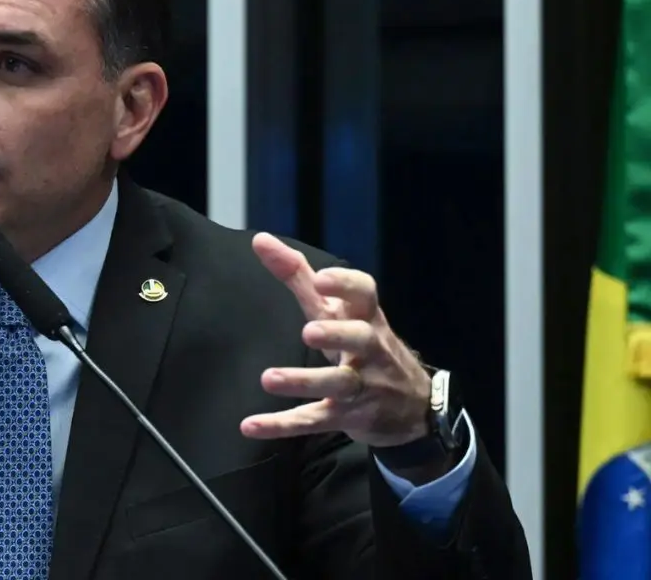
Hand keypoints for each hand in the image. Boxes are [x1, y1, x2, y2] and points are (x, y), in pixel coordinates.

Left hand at [240, 233, 431, 448]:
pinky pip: (315, 421)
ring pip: (337, 384)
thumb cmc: (363, 343)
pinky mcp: (347, 416)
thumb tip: (260, 239)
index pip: (365, 295)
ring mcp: (361, 386)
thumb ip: (298, 276)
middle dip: (336, 335)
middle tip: (308, 331)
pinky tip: (251, 425)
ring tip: (268, 378)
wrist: (414, 405)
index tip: (322, 279)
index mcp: (365, 318)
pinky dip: (283, 425)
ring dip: (304, 382)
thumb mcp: (336, 310)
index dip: (346, 286)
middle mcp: (369, 350)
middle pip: (360, 339)